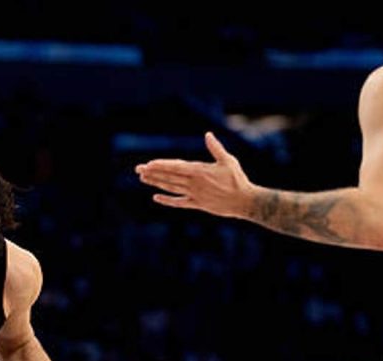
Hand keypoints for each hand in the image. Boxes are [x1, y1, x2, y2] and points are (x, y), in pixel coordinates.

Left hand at [135, 132, 256, 218]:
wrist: (244, 201)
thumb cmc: (238, 179)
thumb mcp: (228, 161)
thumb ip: (216, 148)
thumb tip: (208, 134)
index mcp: (200, 171)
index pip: (175, 167)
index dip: (161, 166)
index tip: (148, 164)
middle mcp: (194, 183)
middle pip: (169, 177)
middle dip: (152, 173)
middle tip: (138, 170)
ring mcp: (194, 194)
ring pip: (171, 188)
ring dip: (156, 183)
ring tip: (143, 179)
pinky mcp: (197, 204)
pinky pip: (179, 202)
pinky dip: (167, 200)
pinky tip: (156, 197)